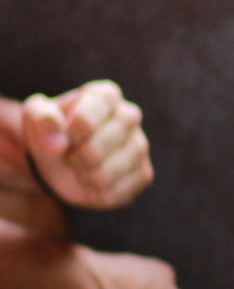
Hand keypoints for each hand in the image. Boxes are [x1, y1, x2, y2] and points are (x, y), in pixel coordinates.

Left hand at [21, 82, 154, 211]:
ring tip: (80, 168)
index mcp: (105, 95)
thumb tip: (58, 144)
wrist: (59, 159)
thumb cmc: (51, 132)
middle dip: (77, 157)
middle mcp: (129, 116)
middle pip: (103, 144)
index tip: (66, 134)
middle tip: (70, 155)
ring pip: (110, 172)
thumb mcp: (35, 117)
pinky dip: (96, 193)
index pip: (94, 110)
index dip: (76, 127)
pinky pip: (117, 192)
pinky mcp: (144, 174)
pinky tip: (93, 181)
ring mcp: (139, 146)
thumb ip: (40, 117)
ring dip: (85, 176)